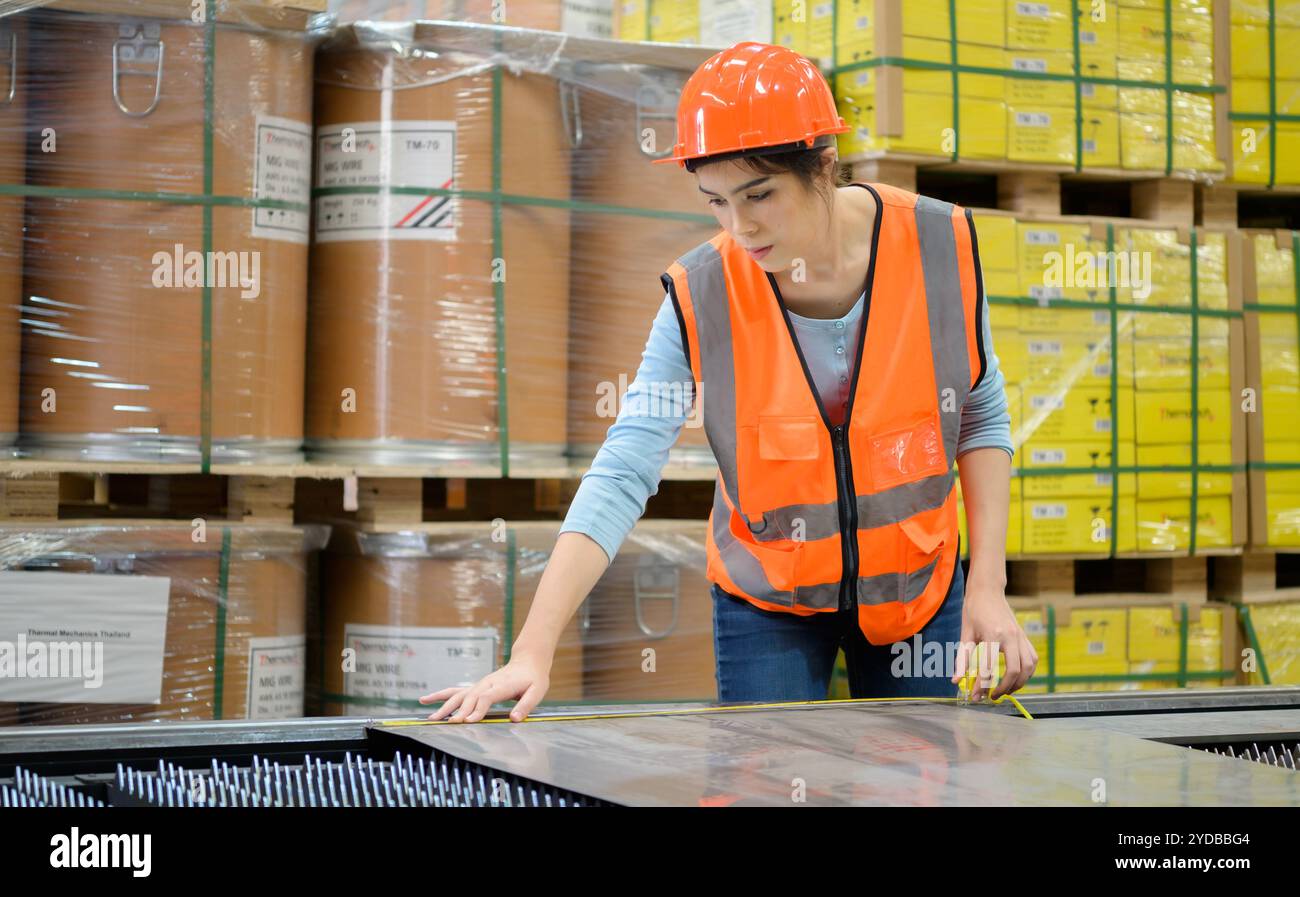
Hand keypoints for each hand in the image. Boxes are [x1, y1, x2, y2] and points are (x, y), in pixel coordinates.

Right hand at [418, 652, 550, 722]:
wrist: (528, 662)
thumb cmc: (534, 679)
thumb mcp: (537, 691)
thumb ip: (526, 705)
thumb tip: (514, 719)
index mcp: (502, 685)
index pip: (487, 697)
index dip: (478, 709)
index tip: (469, 721)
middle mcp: (487, 683)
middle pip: (470, 697)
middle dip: (459, 711)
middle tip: (449, 724)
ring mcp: (479, 684)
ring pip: (458, 695)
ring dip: (445, 706)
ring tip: (431, 717)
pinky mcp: (475, 687)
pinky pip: (455, 691)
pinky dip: (440, 696)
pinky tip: (425, 700)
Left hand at [950, 579, 1037, 701]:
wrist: (988, 591)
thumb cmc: (974, 610)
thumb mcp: (965, 634)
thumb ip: (962, 659)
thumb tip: (956, 680)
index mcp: (993, 635)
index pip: (989, 668)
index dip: (982, 686)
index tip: (976, 697)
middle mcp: (1011, 637)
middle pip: (1014, 671)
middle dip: (1004, 688)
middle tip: (992, 697)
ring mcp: (1021, 636)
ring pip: (1028, 667)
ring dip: (1019, 683)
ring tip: (1005, 690)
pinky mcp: (1025, 636)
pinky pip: (1032, 658)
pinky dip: (1027, 672)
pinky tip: (1016, 677)